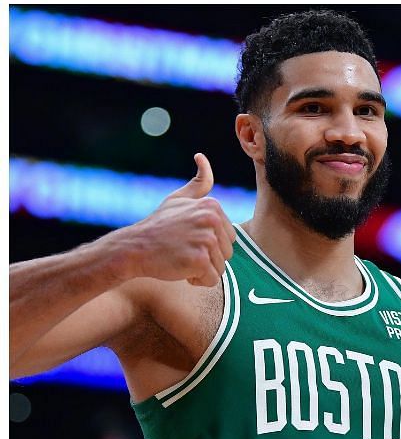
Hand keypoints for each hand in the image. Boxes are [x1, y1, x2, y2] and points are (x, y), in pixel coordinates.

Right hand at [102, 153, 236, 287]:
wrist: (134, 248)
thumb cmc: (158, 226)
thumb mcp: (178, 199)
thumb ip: (198, 183)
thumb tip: (202, 158)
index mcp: (212, 206)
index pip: (229, 237)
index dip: (210, 244)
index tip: (188, 238)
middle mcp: (212, 220)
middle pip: (228, 253)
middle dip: (208, 258)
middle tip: (183, 249)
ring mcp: (206, 239)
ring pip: (221, 267)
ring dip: (203, 270)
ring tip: (181, 258)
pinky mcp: (199, 259)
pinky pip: (212, 279)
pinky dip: (198, 280)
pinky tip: (181, 270)